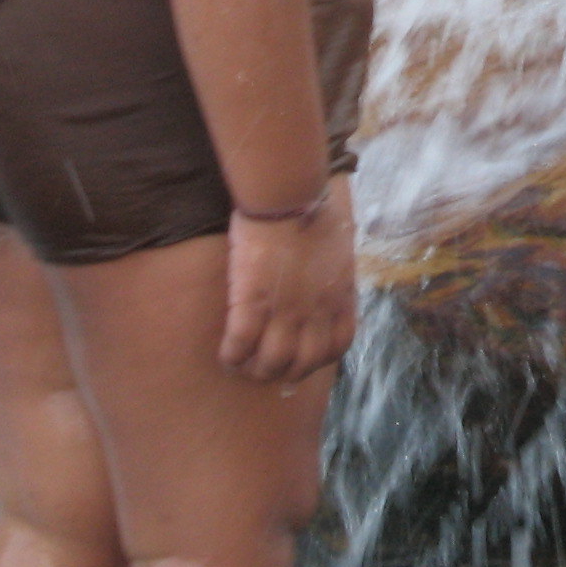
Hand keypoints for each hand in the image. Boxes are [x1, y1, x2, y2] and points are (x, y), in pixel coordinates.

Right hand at [220, 178, 357, 382]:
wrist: (292, 193)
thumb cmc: (316, 206)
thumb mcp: (338, 245)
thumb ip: (332, 268)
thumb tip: (324, 271)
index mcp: (339, 295)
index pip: (338, 345)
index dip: (319, 358)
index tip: (303, 356)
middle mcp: (317, 310)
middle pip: (304, 363)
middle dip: (285, 372)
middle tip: (267, 367)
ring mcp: (286, 309)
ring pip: (273, 362)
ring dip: (257, 370)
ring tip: (243, 365)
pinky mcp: (253, 300)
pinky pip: (241, 344)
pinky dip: (232, 355)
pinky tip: (226, 354)